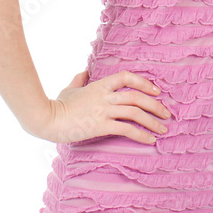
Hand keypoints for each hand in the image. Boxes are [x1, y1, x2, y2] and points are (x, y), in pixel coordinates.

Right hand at [24, 69, 171, 144]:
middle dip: (155, 105)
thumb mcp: (70, 88)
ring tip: (163, 129)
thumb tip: (86, 71)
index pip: (126, 77)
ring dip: (152, 121)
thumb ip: (80, 78)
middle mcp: (104, 96)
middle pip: (136, 96)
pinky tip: (150, 140)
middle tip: (166, 113)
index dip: (144, 82)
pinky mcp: (100, 126)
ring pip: (135, 112)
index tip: (156, 90)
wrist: (47, 119)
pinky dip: (141, 135)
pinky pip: (126, 129)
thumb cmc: (57, 105)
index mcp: (99, 85)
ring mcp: (103, 111)